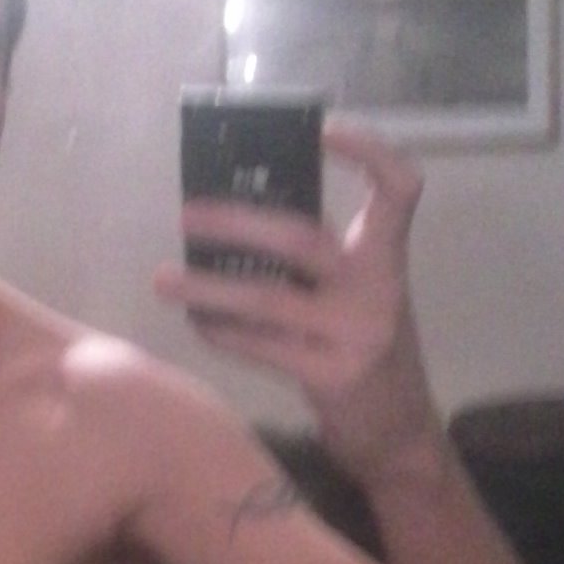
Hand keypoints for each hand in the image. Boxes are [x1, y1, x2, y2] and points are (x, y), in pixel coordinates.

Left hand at [154, 122, 442, 484]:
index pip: (400, 188)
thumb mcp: (358, 295)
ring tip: (163, 280)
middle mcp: (379, 288)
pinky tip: (197, 324)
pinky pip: (261, 346)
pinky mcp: (333, 375)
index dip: (371, 151)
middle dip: (236, 222)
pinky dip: (222, 332)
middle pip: (303, 239)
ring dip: (207, 288)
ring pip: (268, 298)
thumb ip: (319, 261)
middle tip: (185, 213)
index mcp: (386, 257)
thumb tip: (236, 217)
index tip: (324, 129)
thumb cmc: (363, 349)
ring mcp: (358, 333)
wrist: (399, 434)